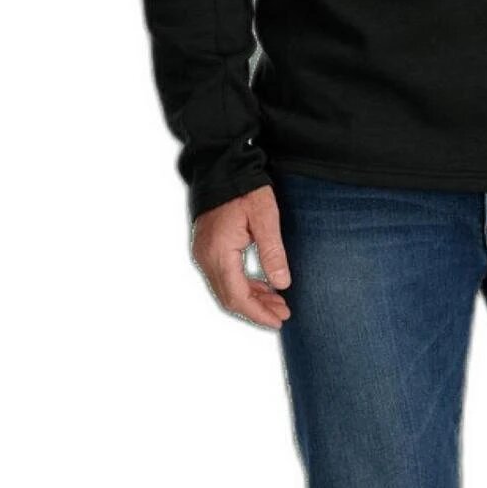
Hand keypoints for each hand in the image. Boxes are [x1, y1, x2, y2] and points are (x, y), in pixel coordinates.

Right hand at [191, 185, 291, 328]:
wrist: (222, 166)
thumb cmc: (244, 188)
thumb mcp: (265, 217)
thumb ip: (272, 251)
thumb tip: (282, 284)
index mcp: (219, 252)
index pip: (237, 296)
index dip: (258, 313)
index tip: (279, 320)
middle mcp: (205, 257)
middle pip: (229, 297)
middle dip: (256, 309)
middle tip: (283, 313)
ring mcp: (203, 253)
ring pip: (226, 289)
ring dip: (251, 298)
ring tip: (278, 302)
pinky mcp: (207, 248)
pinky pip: (223, 276)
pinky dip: (242, 285)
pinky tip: (262, 286)